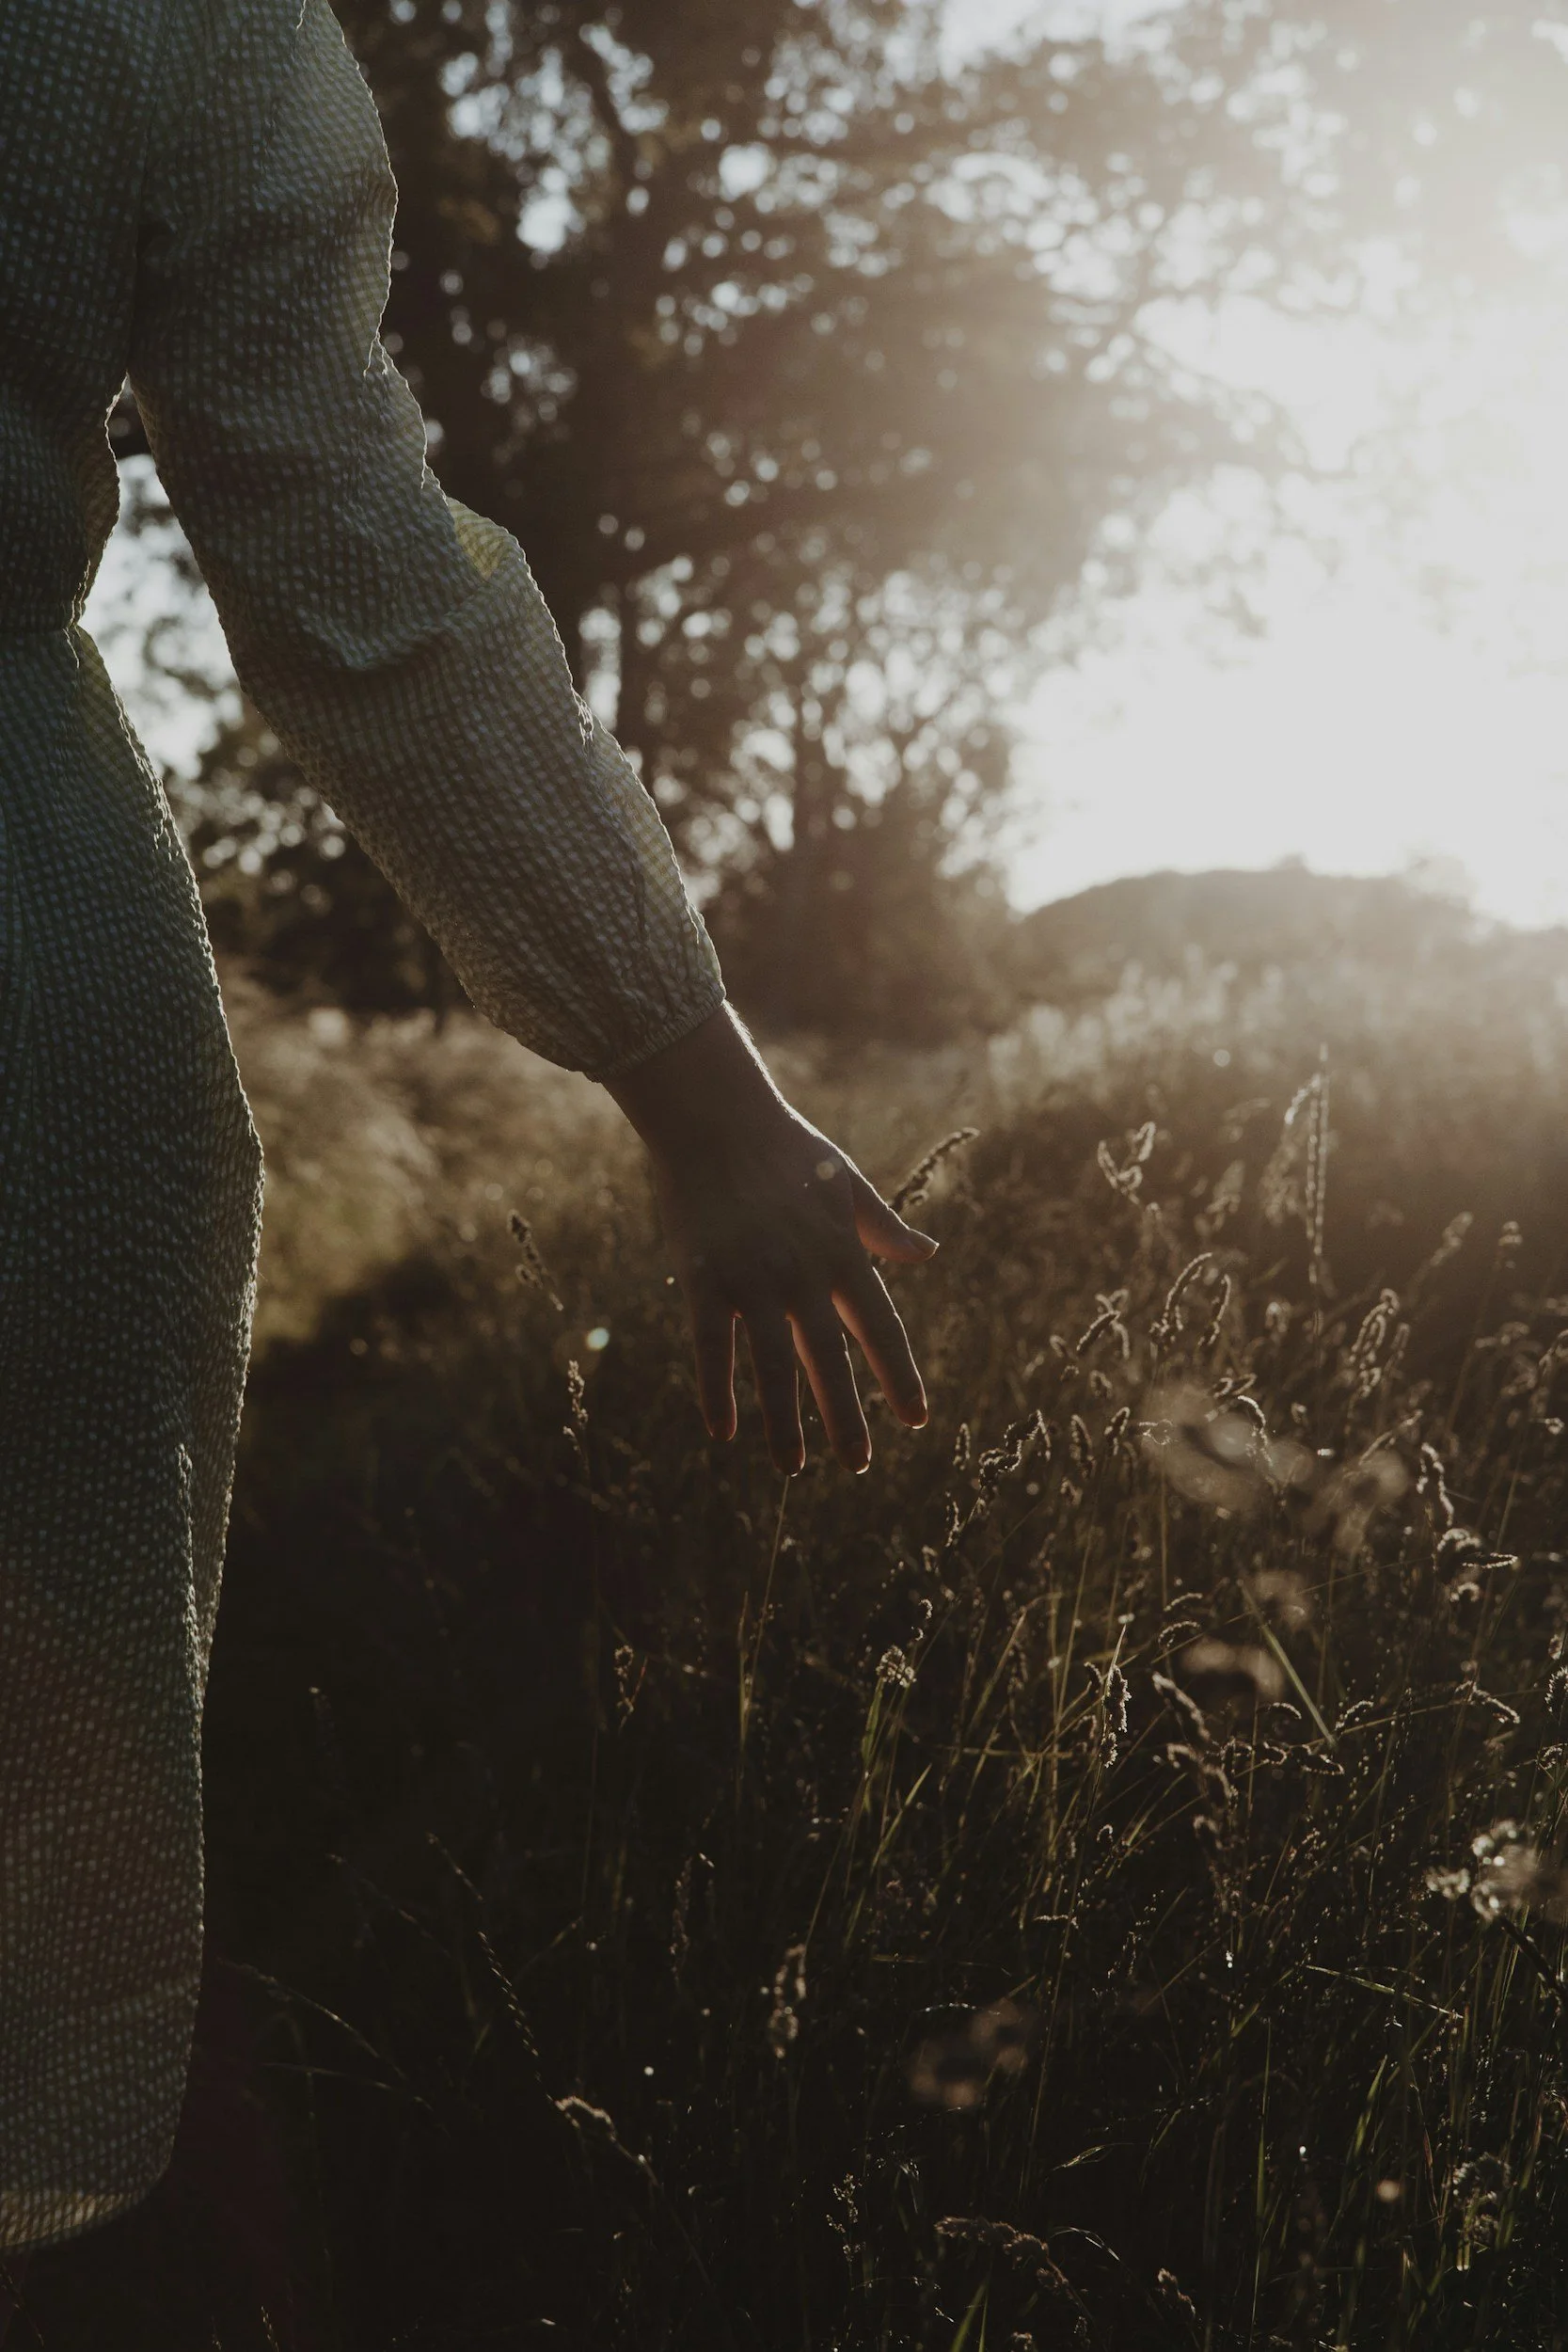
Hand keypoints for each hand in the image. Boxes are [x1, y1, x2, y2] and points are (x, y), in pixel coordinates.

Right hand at [604, 1007, 936, 1473]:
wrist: (716, 1114)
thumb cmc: (786, 1146)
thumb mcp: (849, 1183)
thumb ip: (885, 1229)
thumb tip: (929, 1253)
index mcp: (843, 1253)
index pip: (881, 1330)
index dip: (899, 1377)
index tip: (916, 1419)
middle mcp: (803, 1274)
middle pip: (829, 1360)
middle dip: (846, 1417)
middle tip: (858, 1464)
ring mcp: (752, 1279)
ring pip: (773, 1368)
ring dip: (785, 1422)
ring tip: (793, 1467)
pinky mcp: (704, 1279)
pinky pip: (711, 1349)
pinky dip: (718, 1392)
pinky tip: (725, 1433)